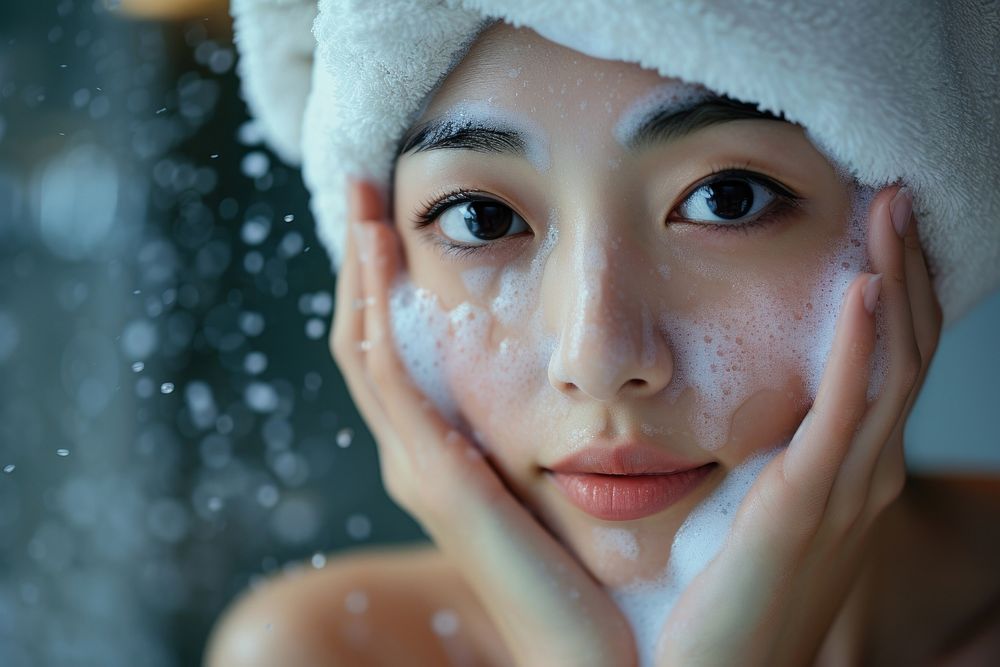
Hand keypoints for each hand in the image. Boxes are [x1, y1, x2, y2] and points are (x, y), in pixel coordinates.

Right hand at [331, 179, 637, 666]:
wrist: (601, 654)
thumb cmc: (600, 571)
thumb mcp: (570, 480)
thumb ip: (561, 430)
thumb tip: (601, 367)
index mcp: (447, 455)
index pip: (399, 353)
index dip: (388, 285)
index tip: (399, 215)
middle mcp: (418, 457)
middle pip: (368, 341)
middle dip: (363, 265)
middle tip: (369, 189)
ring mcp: (417, 466)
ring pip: (365, 348)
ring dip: (360, 273)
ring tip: (367, 202)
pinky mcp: (435, 475)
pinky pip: (388, 375)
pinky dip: (374, 310)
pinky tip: (381, 252)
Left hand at [656, 185, 941, 665]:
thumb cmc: (725, 599)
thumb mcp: (757, 514)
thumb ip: (769, 464)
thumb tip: (750, 419)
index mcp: (846, 472)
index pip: (885, 363)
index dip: (892, 293)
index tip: (878, 229)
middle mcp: (862, 474)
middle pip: (902, 349)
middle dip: (905, 268)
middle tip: (896, 195)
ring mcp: (844, 489)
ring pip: (888, 365)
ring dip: (894, 283)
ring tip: (890, 211)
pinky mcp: (805, 504)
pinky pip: (845, 411)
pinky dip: (857, 346)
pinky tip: (862, 287)